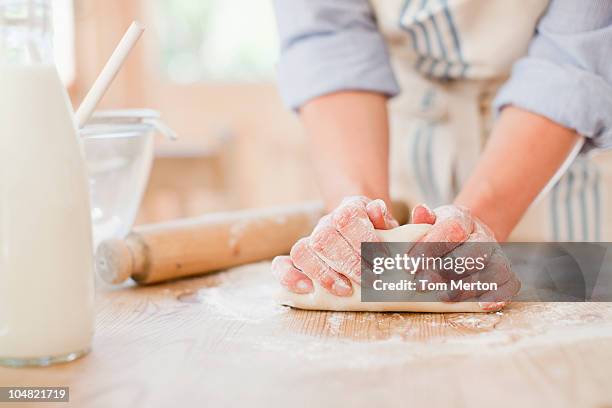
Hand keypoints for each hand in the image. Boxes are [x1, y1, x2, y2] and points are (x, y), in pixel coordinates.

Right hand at [272, 196, 397, 296]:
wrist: (362, 231)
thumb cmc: (379, 234)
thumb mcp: (387, 226)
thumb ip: (384, 220)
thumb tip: (376, 210)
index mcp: (348, 210)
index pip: (348, 216)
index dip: (365, 237)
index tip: (383, 256)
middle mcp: (325, 224)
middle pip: (324, 236)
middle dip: (348, 261)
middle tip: (368, 279)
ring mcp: (309, 241)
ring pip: (301, 251)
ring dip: (323, 273)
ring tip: (345, 290)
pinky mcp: (299, 261)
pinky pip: (281, 265)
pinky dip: (289, 277)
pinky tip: (308, 289)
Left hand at [410, 204, 520, 310]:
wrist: (467, 238)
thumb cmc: (441, 233)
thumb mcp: (429, 223)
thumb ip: (423, 220)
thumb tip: (420, 211)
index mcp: (463, 218)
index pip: (452, 228)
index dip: (430, 247)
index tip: (409, 265)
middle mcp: (484, 235)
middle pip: (475, 249)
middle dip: (447, 269)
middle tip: (423, 284)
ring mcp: (498, 255)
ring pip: (494, 269)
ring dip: (468, 286)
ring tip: (443, 296)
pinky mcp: (507, 275)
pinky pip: (510, 285)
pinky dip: (498, 296)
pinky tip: (481, 305)